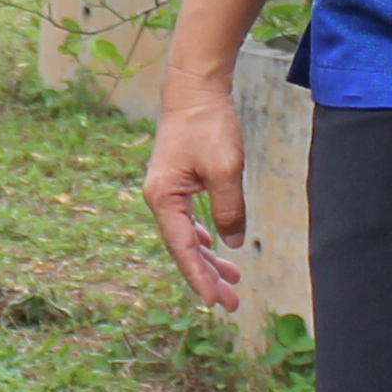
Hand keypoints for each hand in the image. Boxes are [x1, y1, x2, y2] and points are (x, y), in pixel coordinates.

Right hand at [143, 81, 249, 311]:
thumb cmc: (208, 124)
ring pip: (187, 236)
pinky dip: (204, 238)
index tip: (214, 303)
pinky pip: (188, 221)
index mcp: (164, 197)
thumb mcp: (226, 170)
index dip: (199, 277)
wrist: (194, 89)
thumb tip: (232, 242)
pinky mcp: (177, 182)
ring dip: (208, 259)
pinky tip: (218, 249)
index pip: (183, 248)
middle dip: (207, 276)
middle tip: (231, 303)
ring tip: (232, 281)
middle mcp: (159, 198)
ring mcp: (166, 191)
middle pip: (183, 248)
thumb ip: (229, 209)